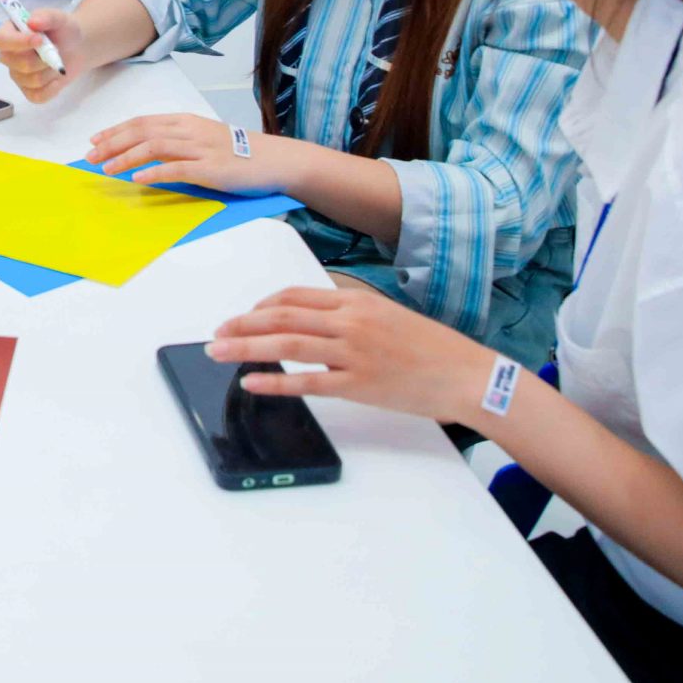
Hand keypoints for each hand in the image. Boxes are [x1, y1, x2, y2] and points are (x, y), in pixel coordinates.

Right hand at [0, 5, 83, 102]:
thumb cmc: (63, 29)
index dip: (17, 42)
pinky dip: (52, 88)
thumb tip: (32, 22)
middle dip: (41, 58)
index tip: (39, 39)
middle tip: (56, 49)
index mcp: (9, 33)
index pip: (0, 41)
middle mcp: (9, 56)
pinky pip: (37, 96)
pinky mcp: (29, 90)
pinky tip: (58, 78)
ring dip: (50, 71)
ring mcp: (17, 75)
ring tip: (58, 61)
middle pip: (16, 64)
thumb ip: (46, 17)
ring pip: (31, 80)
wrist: (77, 47)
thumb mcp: (59, 18)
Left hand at [86, 112, 286, 192]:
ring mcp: (201, 149)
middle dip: (113, 143)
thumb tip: (145, 150)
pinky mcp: (211, 169)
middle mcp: (190, 130)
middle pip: (142, 131)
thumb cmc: (238, 151)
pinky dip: (154, 173)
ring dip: (126, 158)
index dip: (116, 130)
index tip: (95, 140)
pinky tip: (137, 179)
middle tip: (90, 156)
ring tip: (106, 169)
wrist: (275, 159)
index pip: (143, 122)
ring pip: (154, 147)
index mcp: (186, 121)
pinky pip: (177, 169)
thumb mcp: (204, 138)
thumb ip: (177, 142)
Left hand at [208, 286, 497, 423]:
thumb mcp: (386, 315)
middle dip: (242, 324)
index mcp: (355, 302)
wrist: (466, 374)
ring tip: (218, 352)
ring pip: (287, 346)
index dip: (260, 305)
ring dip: (245, 347)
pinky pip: (307, 383)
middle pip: (281, 317)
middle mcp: (350, 323)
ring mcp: (354, 354)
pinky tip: (251, 382)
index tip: (242, 315)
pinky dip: (275, 381)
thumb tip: (310, 317)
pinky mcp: (359, 386)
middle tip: (216, 333)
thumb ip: (348, 313)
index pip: (294, 297)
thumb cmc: (430, 347)